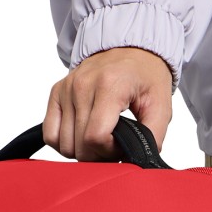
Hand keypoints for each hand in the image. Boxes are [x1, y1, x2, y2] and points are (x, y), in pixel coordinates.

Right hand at [44, 47, 173, 160]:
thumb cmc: (146, 77)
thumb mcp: (161, 107)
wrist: (132, 49)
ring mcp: (66, 88)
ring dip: (83, 150)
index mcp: (109, 86)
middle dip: (99, 153)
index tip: (122, 144)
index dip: (110, 151)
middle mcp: (82, 85)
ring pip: (64, 144)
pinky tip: (82, 136)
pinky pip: (50, 134)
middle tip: (114, 142)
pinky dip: (65, 143)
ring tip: (100, 137)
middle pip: (80, 146)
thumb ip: (152, 137)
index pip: (95, 137)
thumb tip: (136, 162)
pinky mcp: (57, 92)